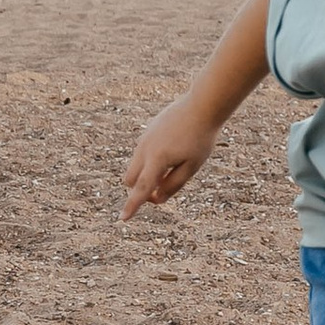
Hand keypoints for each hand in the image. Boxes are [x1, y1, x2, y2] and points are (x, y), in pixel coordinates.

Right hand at [122, 97, 219, 219]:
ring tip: (176, 162)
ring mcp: (144, 139)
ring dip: (147, 174)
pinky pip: (142, 153)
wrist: (201, 106)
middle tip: (165, 186)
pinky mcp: (147, 132)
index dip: (133, 205)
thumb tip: (157, 198)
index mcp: (157, 159)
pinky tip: (173, 149)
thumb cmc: (201, 138)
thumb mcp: (192, 166)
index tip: (123, 218)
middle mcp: (145, 149)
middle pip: (131, 179)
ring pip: (135, 166)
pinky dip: (150, 161)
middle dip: (141, 188)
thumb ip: (174, 184)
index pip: (142, 188)